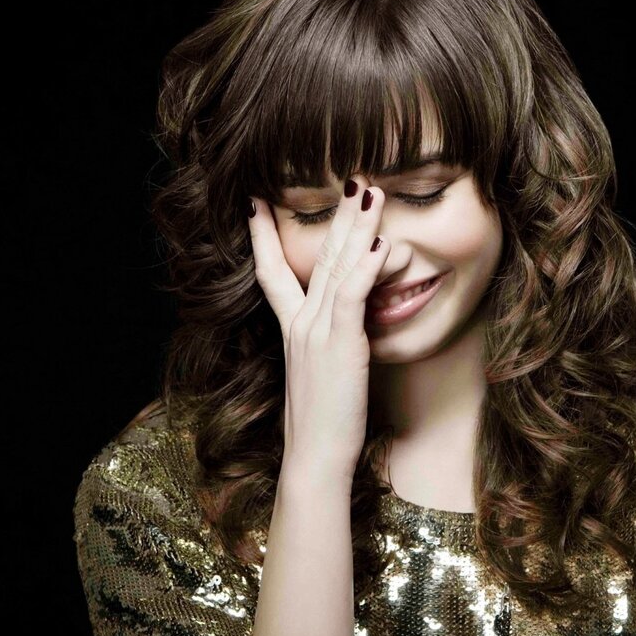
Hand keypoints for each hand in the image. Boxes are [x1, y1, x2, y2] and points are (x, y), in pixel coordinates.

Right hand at [246, 175, 390, 484]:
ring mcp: (317, 331)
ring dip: (356, 225)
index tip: (255, 202)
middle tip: (349, 178)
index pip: (272, 272)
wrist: (314, 457)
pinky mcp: (339, 344)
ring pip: (337, 267)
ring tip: (369, 190)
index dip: (263, 236)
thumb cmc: (324, 424)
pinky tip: (380, 242)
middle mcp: (301, 323)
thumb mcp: (324, 374)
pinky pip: (352, 296)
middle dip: (334, 215)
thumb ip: (332, 344)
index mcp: (293, 330)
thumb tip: (349, 330)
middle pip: (317, 257)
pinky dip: (366, 267)